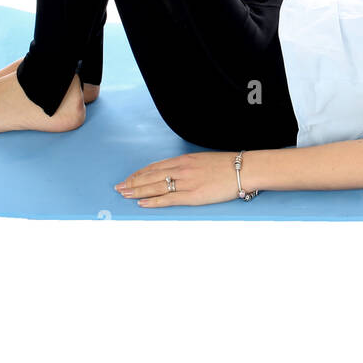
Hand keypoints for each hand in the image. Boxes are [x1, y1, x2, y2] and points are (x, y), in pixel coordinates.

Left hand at [115, 151, 244, 206]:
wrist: (243, 170)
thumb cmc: (226, 166)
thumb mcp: (203, 160)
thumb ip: (188, 166)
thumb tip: (176, 172)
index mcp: (184, 160)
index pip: (155, 167)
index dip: (140, 173)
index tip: (129, 178)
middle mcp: (181, 169)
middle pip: (150, 176)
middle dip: (132, 182)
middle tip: (119, 188)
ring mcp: (186, 182)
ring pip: (155, 187)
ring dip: (137, 191)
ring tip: (124, 194)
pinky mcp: (192, 195)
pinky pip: (168, 199)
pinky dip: (153, 201)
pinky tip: (142, 202)